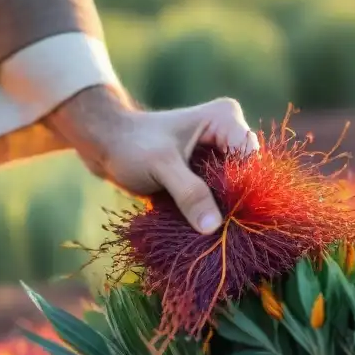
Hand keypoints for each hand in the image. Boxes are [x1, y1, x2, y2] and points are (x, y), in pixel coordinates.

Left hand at [45, 85, 259, 233]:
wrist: (104, 146)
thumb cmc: (130, 145)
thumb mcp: (161, 166)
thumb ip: (189, 193)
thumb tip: (213, 228)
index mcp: (226, 119)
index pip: (250, 160)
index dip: (242, 189)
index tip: (227, 218)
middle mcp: (229, 136)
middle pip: (247, 178)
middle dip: (235, 205)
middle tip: (220, 232)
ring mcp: (220, 157)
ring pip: (235, 193)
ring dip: (224, 214)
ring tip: (210, 234)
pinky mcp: (208, 176)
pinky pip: (220, 200)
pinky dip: (212, 215)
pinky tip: (201, 230)